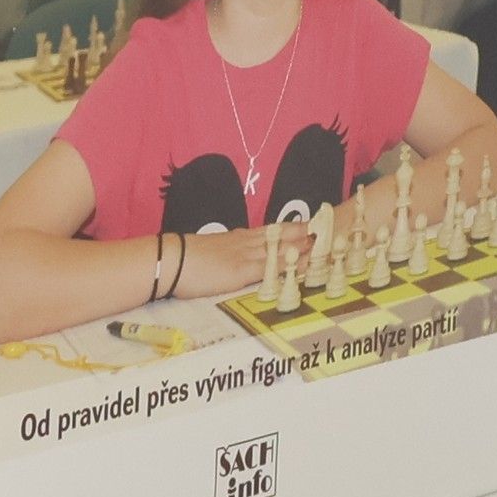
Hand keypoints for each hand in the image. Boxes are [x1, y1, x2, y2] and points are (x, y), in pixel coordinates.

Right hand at [172, 219, 312, 300]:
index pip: (268, 232)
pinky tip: (302, 264)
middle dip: (302, 233)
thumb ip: (223, 254)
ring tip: (322, 242)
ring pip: (279, 248)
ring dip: (301, 246)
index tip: (306, 225)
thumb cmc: (183, 258)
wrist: (171, 259)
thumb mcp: (208, 252)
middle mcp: (244, 243)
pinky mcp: (242, 271)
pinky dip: (289, 264)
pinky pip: (271, 267)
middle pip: (279, 235)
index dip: (288, 229)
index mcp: (236, 239)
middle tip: (325, 228)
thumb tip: (230, 259)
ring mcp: (245, 256)